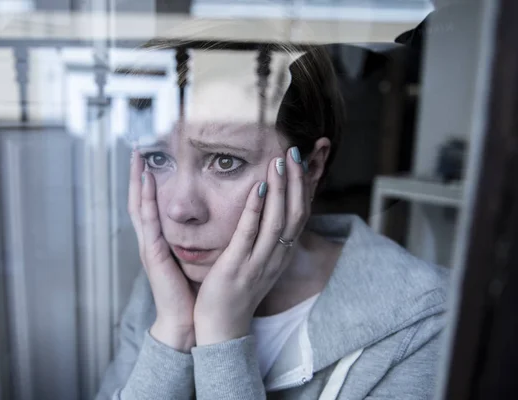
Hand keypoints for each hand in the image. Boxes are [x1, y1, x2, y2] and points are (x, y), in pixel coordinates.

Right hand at [128, 151, 195, 351]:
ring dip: (137, 180)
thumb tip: (210, 222)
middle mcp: (152, 240)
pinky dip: (146, 199)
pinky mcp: (152, 253)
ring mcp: (149, 246)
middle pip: (140, 200)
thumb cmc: (192, 292)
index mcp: (162, 241)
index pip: (152, 205)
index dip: (149, 182)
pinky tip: (148, 180)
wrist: (187, 321)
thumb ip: (195, 241)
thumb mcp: (194, 260)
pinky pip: (148, 221)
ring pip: (139, 205)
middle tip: (137, 149)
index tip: (152, 159)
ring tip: (138, 157)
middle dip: (138, 175)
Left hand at [193, 147, 309, 344]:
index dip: (302, 187)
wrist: (221, 327)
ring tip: (279, 161)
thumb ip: (264, 238)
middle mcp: (276, 257)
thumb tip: (267, 209)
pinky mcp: (237, 267)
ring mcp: (258, 262)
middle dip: (295, 181)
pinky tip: (257, 188)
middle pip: (294, 214)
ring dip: (280, 189)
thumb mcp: (258, 262)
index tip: (298, 160)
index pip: (299, 215)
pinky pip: (250, 235)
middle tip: (293, 152)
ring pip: (277, 221)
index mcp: (281, 254)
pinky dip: (255, 210)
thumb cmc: (236, 291)